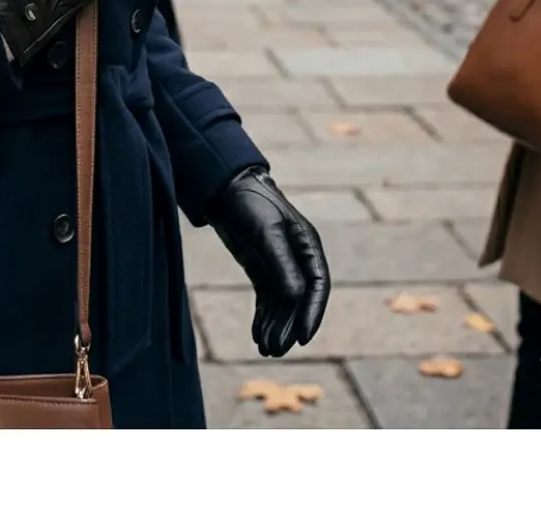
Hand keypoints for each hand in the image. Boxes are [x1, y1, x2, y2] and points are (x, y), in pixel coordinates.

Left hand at [209, 168, 329, 355]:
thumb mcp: (265, 232)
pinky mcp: (262, 269)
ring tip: (264, 349)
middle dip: (288, 326)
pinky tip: (257, 335)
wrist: (223, 189)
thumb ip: (281, 263)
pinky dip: (263, 318)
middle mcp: (297, 258)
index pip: (317, 285)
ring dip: (275, 326)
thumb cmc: (249, 203)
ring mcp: (280, 265)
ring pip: (282, 304)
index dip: (312, 312)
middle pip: (298, 300)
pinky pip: (267, 300)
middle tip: (275, 350)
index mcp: (307, 245)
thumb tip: (297, 297)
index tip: (302, 337)